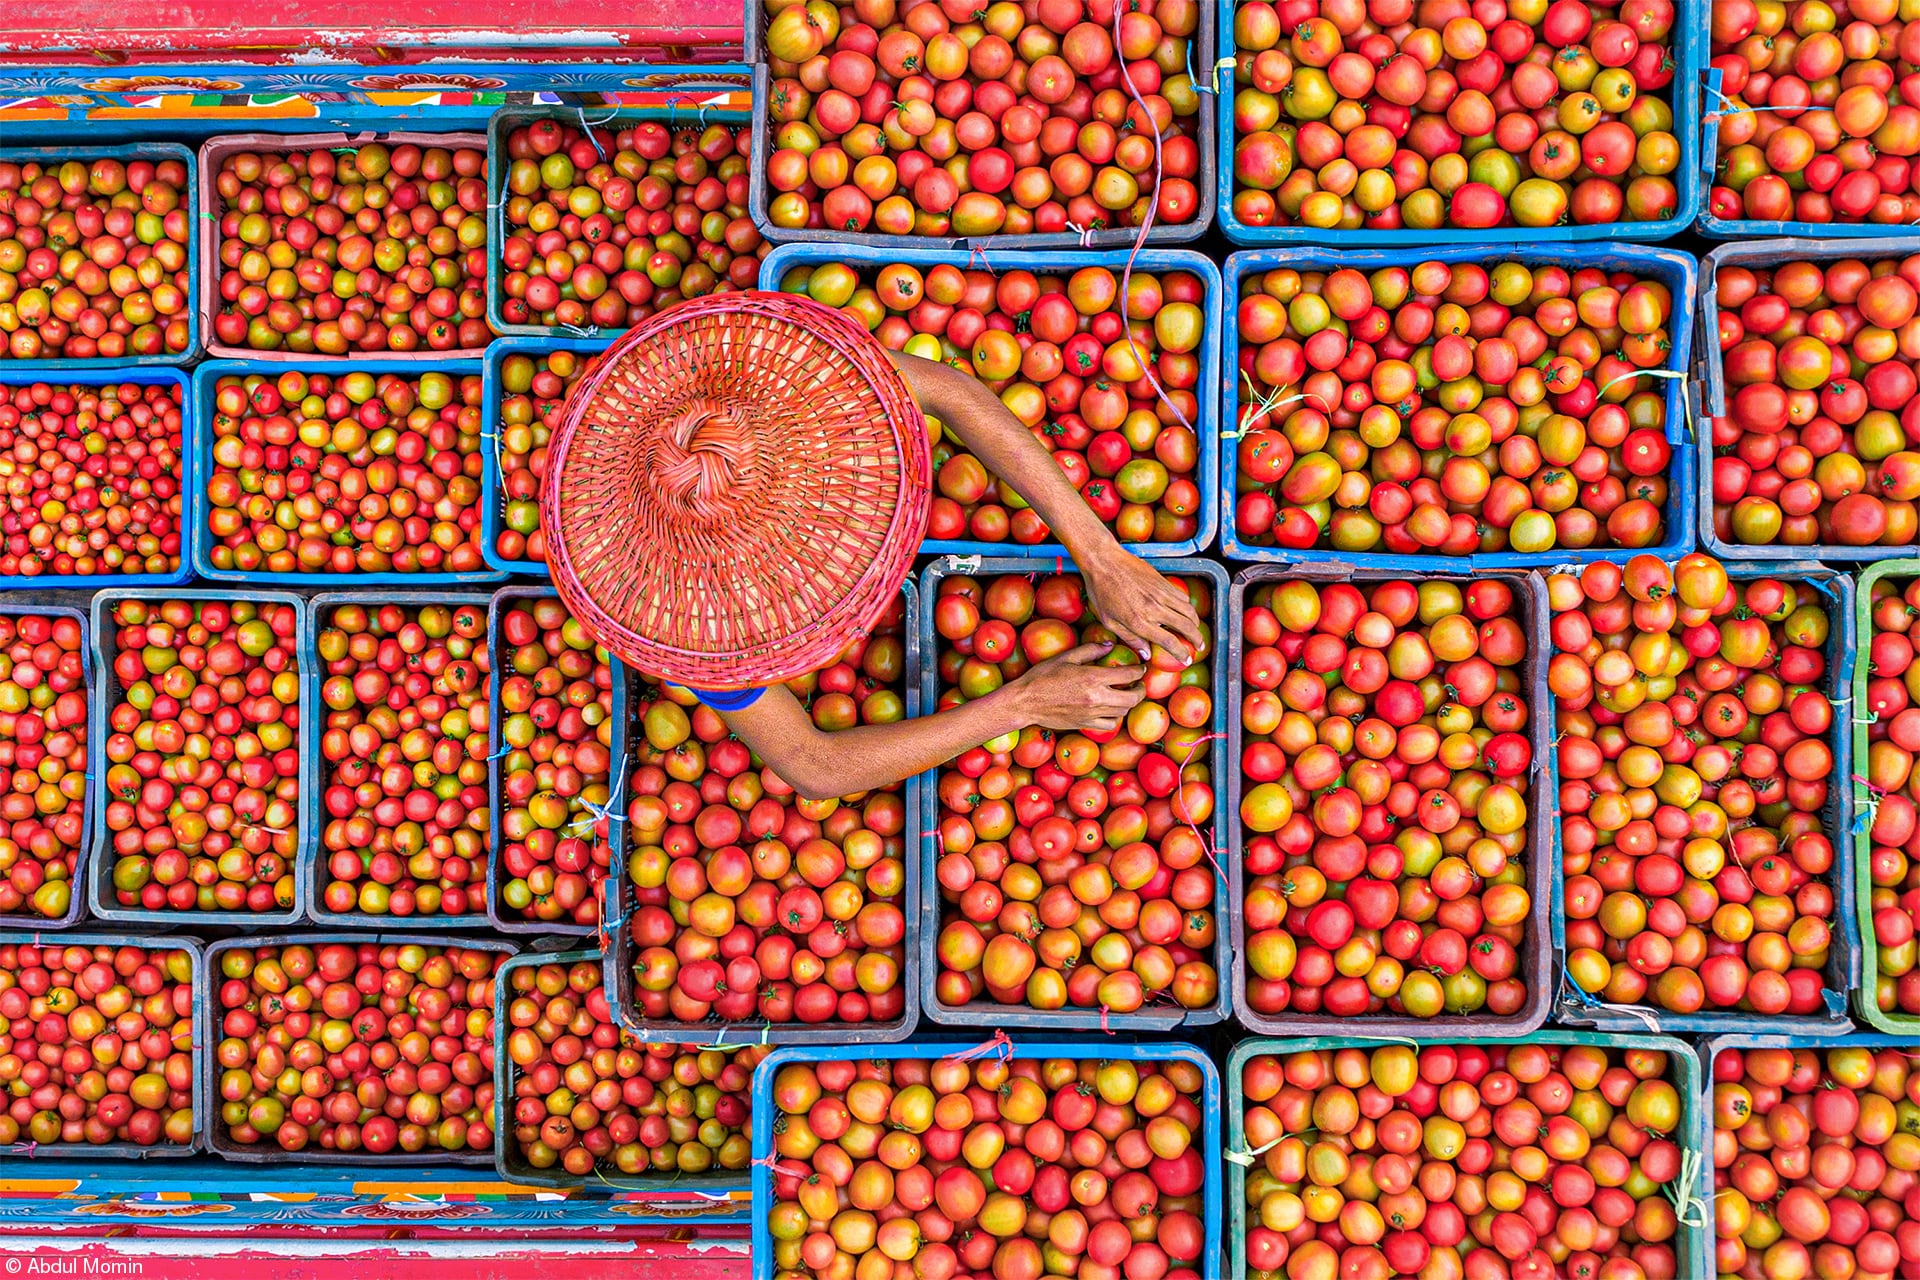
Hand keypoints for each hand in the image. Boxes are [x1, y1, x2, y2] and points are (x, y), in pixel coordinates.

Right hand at [1007, 643, 1146, 732]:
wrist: (1025, 702)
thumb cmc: (1042, 677)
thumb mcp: (1066, 657)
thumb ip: (1091, 650)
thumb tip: (1109, 645)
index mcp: (1093, 678)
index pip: (1128, 675)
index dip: (1139, 671)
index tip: (1141, 668)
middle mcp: (1096, 698)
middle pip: (1132, 697)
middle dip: (1140, 690)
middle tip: (1139, 684)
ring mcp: (1092, 714)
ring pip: (1123, 711)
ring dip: (1129, 702)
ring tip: (1126, 694)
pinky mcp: (1085, 724)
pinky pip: (1109, 724)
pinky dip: (1115, 717)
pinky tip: (1111, 709)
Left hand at [1080, 545, 1204, 662]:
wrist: (1104, 561)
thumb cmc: (1101, 592)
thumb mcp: (1109, 621)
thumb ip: (1130, 638)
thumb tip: (1146, 654)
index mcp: (1139, 621)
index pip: (1169, 641)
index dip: (1181, 653)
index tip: (1186, 659)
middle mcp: (1154, 608)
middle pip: (1186, 626)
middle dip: (1196, 639)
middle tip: (1199, 646)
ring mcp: (1160, 593)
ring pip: (1189, 610)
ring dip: (1196, 623)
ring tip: (1196, 631)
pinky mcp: (1163, 581)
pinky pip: (1182, 596)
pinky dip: (1188, 607)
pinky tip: (1185, 612)